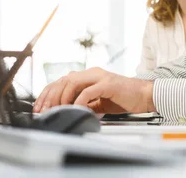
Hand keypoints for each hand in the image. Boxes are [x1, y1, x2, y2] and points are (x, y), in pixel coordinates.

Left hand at [33, 67, 154, 113]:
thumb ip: (84, 105)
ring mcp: (99, 77)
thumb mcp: (99, 103)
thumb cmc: (124, 99)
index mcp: (89, 76)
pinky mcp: (108, 84)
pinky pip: (88, 91)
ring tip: (58, 110)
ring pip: (72, 82)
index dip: (48, 93)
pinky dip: (79, 101)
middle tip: (44, 111)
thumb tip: (68, 112)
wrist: (145, 95)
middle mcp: (92, 73)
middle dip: (50, 96)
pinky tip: (76, 109)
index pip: (62, 81)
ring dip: (62, 98)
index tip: (40, 107)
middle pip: (63, 80)